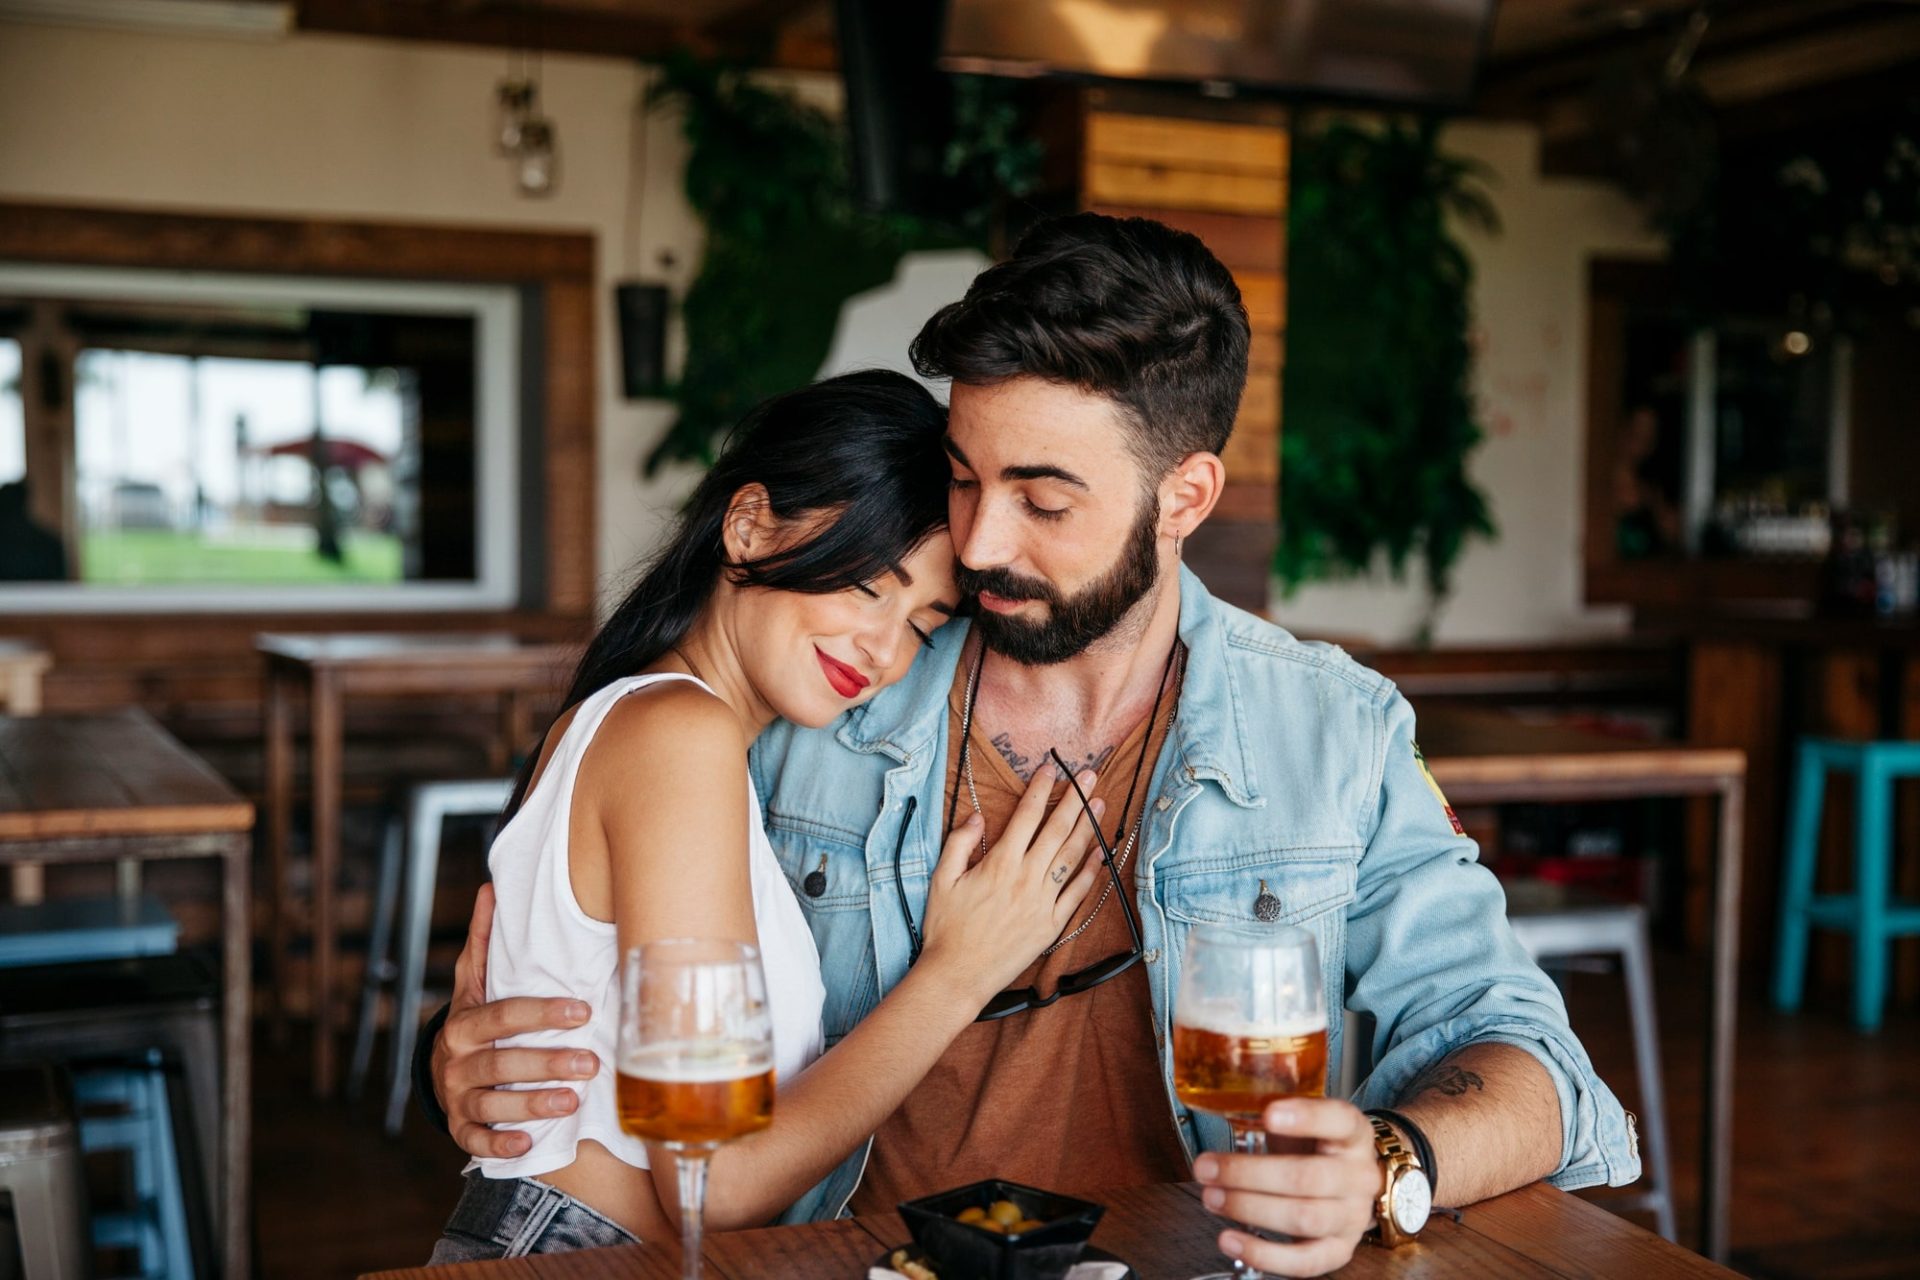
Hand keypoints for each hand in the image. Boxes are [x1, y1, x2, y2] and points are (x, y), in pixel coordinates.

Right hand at [432, 882, 601, 1158]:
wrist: (442, 1068)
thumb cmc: (475, 1018)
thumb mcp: (475, 980)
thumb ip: (486, 941)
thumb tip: (492, 886)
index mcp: (464, 1022)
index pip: (503, 1015)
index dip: (541, 1013)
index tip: (582, 1010)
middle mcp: (455, 1060)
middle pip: (501, 1061)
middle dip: (546, 1063)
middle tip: (591, 1063)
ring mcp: (456, 1097)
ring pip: (491, 1102)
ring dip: (532, 1103)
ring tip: (572, 1101)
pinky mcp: (461, 1128)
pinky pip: (476, 1141)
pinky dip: (500, 1144)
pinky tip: (529, 1142)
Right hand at [918, 767, 1103, 1003]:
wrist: (958, 975)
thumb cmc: (946, 928)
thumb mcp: (941, 880)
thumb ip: (959, 844)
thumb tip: (976, 817)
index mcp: (1000, 863)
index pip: (1026, 816)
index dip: (1040, 789)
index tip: (1050, 769)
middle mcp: (1026, 878)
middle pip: (1057, 830)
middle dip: (1075, 798)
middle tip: (1090, 775)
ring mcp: (1043, 902)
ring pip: (1072, 857)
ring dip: (1088, 827)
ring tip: (1100, 804)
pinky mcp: (1052, 924)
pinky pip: (1077, 893)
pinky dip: (1091, 871)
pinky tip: (1099, 854)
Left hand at [1192, 1099, 1382, 1277]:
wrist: (1349, 1183)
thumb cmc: (1315, 1147)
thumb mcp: (1301, 1120)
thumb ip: (1273, 1110)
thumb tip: (1228, 1095)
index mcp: (1354, 1134)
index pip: (1339, 1120)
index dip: (1306, 1117)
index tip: (1268, 1114)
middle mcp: (1359, 1176)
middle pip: (1307, 1177)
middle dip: (1249, 1173)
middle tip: (1207, 1168)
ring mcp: (1353, 1217)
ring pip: (1304, 1218)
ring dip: (1249, 1209)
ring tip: (1212, 1198)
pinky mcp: (1340, 1250)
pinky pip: (1304, 1261)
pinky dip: (1263, 1254)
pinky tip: (1230, 1240)